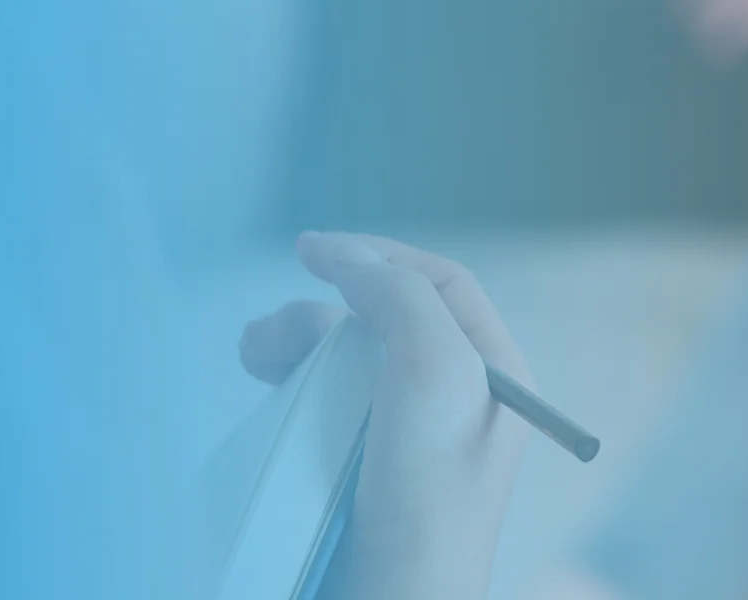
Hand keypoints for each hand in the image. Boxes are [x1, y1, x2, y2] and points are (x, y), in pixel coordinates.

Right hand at [241, 232, 533, 599]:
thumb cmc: (427, 495)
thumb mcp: (434, 368)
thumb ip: (399, 296)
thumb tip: (351, 258)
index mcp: (494, 372)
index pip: (439, 285)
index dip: (377, 257)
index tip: (310, 251)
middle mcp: (457, 401)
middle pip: (381, 322)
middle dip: (320, 315)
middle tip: (266, 339)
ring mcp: (407, 441)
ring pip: (344, 366)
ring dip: (294, 351)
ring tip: (254, 361)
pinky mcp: (363, 476)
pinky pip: (323, 415)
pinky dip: (289, 396)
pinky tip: (264, 401)